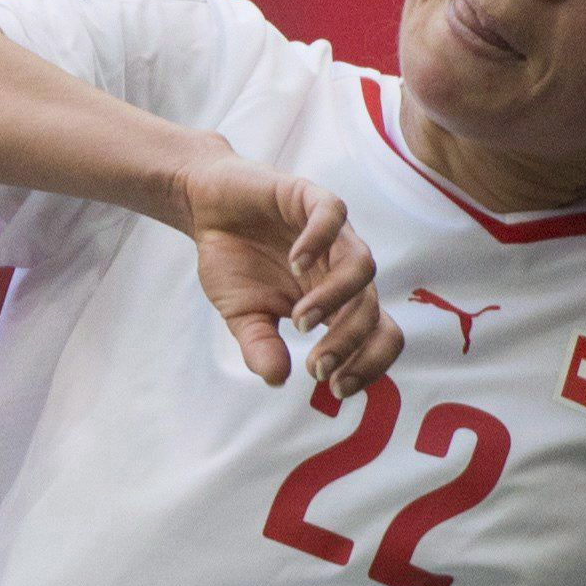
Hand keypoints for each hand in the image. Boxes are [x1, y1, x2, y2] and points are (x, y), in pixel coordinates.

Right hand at [177, 150, 403, 396]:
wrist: (207, 208)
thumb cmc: (234, 261)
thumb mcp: (242, 314)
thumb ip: (260, 345)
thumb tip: (276, 379)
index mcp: (337, 301)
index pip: (378, 334)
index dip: (369, 364)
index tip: (335, 387)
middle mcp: (342, 269)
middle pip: (371, 308)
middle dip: (348, 343)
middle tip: (318, 366)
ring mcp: (333, 234)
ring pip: (362, 264)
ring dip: (336, 298)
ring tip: (301, 320)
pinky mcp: (311, 198)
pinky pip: (332, 216)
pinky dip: (319, 240)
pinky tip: (295, 261)